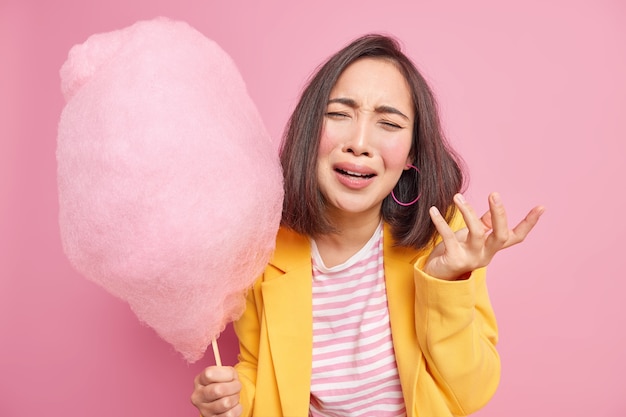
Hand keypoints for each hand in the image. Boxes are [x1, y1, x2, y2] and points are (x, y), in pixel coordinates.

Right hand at [191, 366, 241, 416]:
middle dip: (234, 387)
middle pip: (218, 390)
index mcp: (199, 380)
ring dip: (235, 398)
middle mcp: (198, 396)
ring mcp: (204, 410)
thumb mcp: (227, 373)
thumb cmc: (225, 383)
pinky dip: (237, 408)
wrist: (226, 398)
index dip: (225, 374)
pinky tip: (233, 405)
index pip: (209, 374)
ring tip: (234, 396)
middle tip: (237, 386)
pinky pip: (230, 414)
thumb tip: (232, 377)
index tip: (231, 376)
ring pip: (225, 403)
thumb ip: (228, 372)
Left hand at [424, 192, 544, 280]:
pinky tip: (433, 211)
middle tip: (494, 194)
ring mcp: (471, 259)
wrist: (436, 275)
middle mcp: (485, 255)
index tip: (541, 207)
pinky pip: (449, 237)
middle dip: (500, 215)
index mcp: (493, 248)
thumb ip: (483, 225)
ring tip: (457, 197)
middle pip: (500, 236)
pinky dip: (441, 223)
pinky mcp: (454, 259)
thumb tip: (493, 210)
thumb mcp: (472, 237)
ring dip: (467, 212)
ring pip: (477, 234)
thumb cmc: (456, 251)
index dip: (529, 223)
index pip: (516, 237)